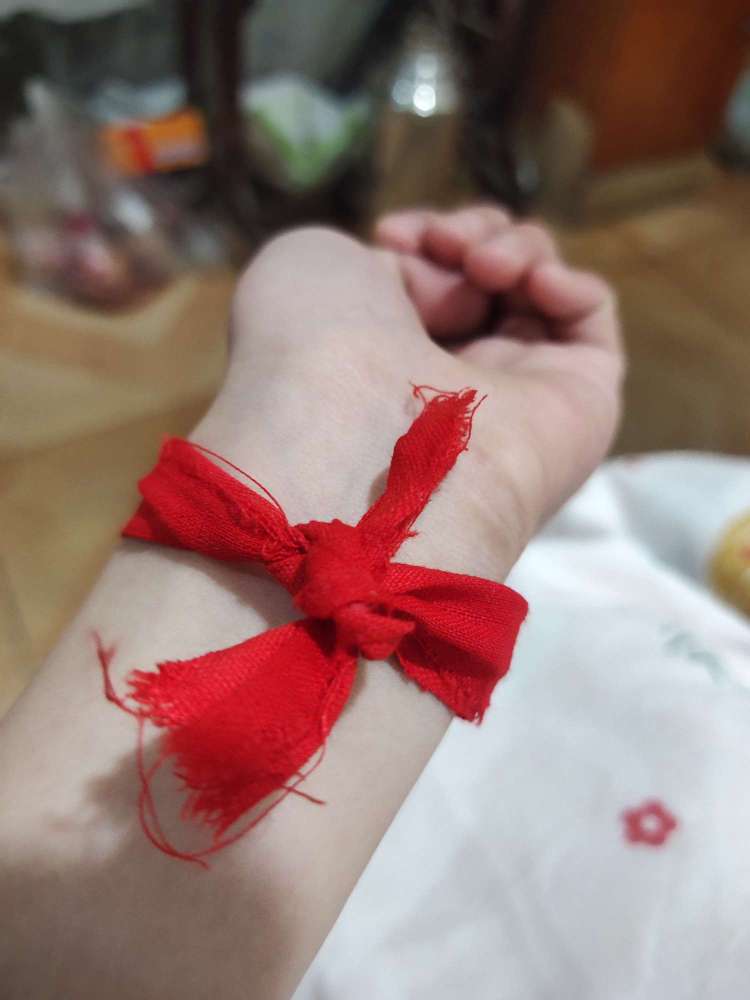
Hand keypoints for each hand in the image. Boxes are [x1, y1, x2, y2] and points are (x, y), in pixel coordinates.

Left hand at [198, 204, 623, 580]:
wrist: (361, 435)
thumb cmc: (313, 350)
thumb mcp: (309, 266)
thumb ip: (375, 258)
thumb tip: (439, 278)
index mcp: (381, 364)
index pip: (428, 285)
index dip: (421, 240)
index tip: (392, 237)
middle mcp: (447, 386)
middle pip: (488, 281)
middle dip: (469, 235)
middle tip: (445, 245)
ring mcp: (515, 397)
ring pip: (539, 290)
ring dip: (513, 247)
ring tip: (480, 265)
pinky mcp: (580, 404)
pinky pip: (590, 320)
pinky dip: (568, 282)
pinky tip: (530, 283)